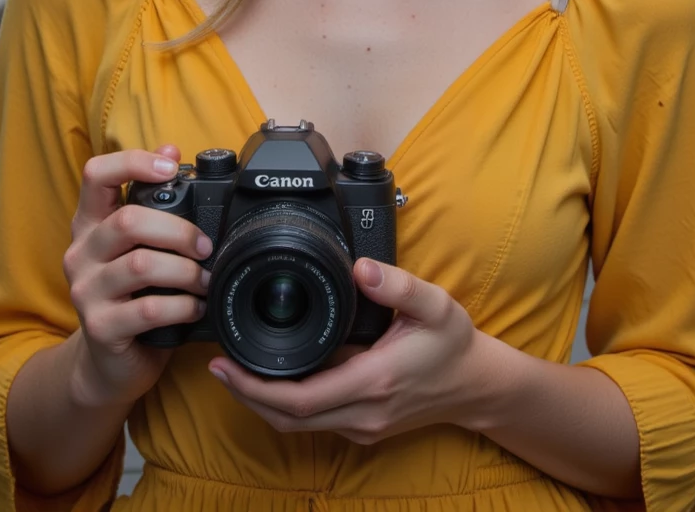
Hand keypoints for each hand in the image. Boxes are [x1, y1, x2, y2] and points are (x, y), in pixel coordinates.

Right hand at [62, 144, 211, 409]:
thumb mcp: (138, 245)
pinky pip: (148, 309)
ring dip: (186, 272)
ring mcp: (85, 291)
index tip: (171, 166)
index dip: (133, 162)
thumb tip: (170, 147)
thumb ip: (152, 200)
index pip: (95, 174)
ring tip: (205, 280)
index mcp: (90, 224)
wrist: (109, 365)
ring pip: (141, 265)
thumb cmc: (132, 296)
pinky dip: (181, 306)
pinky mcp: (99, 328)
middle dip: (179, 231)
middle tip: (206, 246)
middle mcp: (80, 252)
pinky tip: (195, 308)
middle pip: (128, 221)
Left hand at [206, 258, 491, 444]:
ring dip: (263, 403)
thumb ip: (398, 284)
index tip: (227, 366)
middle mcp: (364, 412)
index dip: (256, 387)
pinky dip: (288, 405)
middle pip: (289, 419)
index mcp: (374, 380)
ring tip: (235, 372)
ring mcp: (363, 425)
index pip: (301, 398)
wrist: (477, 385)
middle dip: (247, 396)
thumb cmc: (453, 344)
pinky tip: (276, 378)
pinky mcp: (365, 426)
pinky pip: (315, 422)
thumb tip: (361, 267)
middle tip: (217, 367)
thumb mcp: (434, 304)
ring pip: (298, 425)